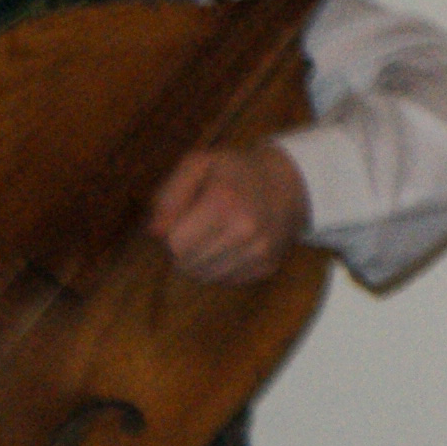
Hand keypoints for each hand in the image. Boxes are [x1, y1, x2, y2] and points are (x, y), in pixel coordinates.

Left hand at [150, 144, 309, 283]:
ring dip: (201, 261)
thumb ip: (169, 195)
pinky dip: (221, 268)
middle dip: (184, 249)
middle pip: (187, 264)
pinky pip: (226, 281)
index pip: (176, 244)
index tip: (184, 217)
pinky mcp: (267, 267)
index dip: (172, 232)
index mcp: (224, 202)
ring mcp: (259, 251)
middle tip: (197, 228)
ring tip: (214, 236)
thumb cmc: (235, 172)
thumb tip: (156, 233)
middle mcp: (245, 230)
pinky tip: (231, 246)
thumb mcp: (199, 165)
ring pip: (205, 277)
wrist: (290, 182)